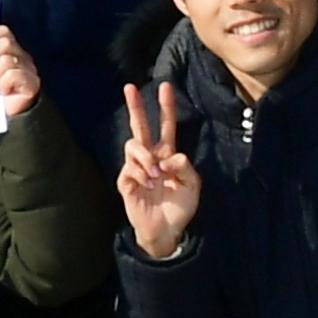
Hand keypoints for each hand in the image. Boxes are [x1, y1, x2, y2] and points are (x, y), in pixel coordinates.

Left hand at [0, 23, 40, 116]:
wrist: (2, 120)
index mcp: (8, 50)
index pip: (2, 31)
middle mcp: (21, 57)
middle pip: (4, 42)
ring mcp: (29, 69)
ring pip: (7, 59)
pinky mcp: (32, 83)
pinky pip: (13, 74)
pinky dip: (4, 84)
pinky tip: (3, 92)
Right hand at [118, 82, 201, 262]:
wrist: (164, 230)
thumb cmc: (179, 208)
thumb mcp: (192, 187)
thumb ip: (185, 167)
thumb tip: (168, 156)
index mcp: (167, 155)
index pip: (166, 126)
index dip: (166, 107)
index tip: (165, 86)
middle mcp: (150, 157)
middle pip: (140, 126)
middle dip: (135, 106)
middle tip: (129, 87)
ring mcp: (136, 168)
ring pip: (133, 145)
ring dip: (145, 157)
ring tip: (155, 175)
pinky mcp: (125, 180)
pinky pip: (129, 168)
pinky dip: (140, 174)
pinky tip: (146, 184)